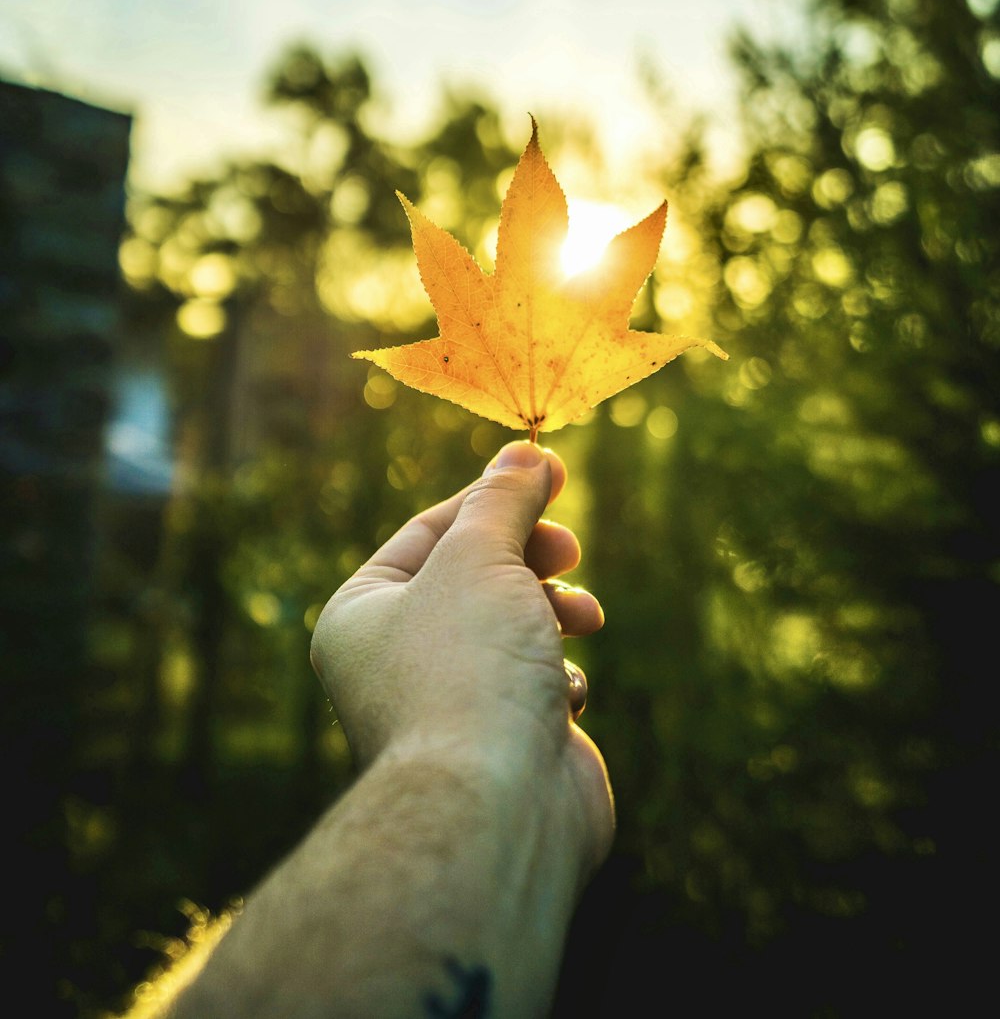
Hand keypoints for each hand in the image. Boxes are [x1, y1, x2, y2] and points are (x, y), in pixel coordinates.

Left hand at [310, 440, 614, 884]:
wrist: (496, 805)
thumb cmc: (468, 670)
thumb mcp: (480, 557)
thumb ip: (503, 499)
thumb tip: (524, 449)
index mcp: (361, 614)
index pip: (430, 531)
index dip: (492, 497)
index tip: (550, 470)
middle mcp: (395, 661)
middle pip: (475, 576)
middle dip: (530, 557)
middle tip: (568, 547)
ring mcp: (451, 707)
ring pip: (514, 628)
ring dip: (556, 611)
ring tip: (582, 618)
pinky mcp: (504, 744)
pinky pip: (538, 685)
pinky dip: (561, 678)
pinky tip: (565, 694)